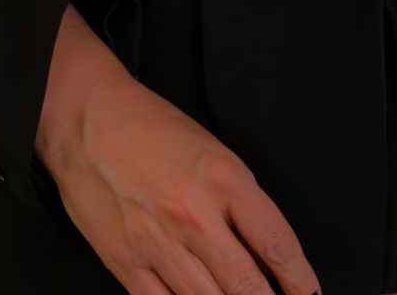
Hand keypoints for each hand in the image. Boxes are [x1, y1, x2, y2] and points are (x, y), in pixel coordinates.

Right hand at [39, 4, 317, 294]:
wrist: (89, 118)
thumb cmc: (150, 128)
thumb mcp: (213, 150)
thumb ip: (238, 198)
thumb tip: (263, 247)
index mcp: (224, 178)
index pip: (275, 242)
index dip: (299, 278)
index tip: (308, 292)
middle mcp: (194, 214)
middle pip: (245, 281)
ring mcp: (157, 241)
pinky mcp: (124, 259)